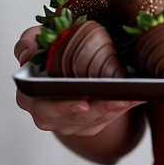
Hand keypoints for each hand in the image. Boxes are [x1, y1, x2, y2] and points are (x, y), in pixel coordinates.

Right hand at [14, 26, 141, 138]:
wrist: (74, 62)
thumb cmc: (54, 49)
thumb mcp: (41, 39)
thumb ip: (31, 40)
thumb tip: (27, 52)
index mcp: (29, 92)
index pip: (40, 104)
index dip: (60, 106)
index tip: (82, 102)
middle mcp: (44, 112)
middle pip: (68, 120)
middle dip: (94, 111)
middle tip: (115, 100)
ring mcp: (65, 122)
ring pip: (88, 123)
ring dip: (110, 110)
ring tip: (130, 96)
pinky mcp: (84, 125)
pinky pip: (102, 122)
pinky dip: (119, 109)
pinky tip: (136, 96)